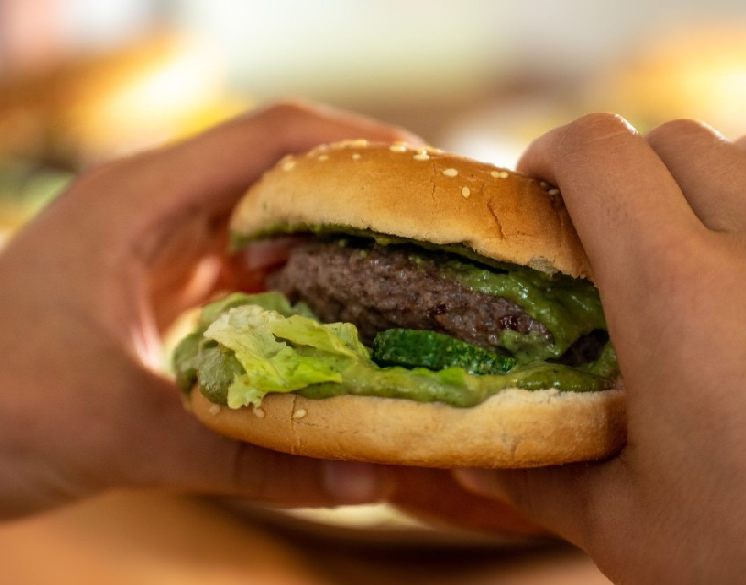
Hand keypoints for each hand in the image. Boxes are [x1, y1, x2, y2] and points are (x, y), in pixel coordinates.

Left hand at [0, 102, 535, 534]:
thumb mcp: (129, 436)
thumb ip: (250, 459)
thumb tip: (364, 480)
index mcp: (139, 199)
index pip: (272, 135)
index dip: (356, 143)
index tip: (423, 176)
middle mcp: (147, 205)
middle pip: (274, 169)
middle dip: (353, 194)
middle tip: (425, 230)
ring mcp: (146, 244)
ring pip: (257, 219)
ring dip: (322, 241)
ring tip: (395, 271)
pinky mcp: (147, 284)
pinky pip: (235, 266)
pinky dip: (286, 284)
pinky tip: (326, 319)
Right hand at [456, 114, 745, 581]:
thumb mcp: (628, 528)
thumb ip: (539, 477)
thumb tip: (474, 464)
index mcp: (679, 300)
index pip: (599, 155)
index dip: (552, 153)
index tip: (538, 188)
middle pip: (673, 142)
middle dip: (620, 172)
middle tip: (604, 230)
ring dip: (717, 163)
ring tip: (698, 221)